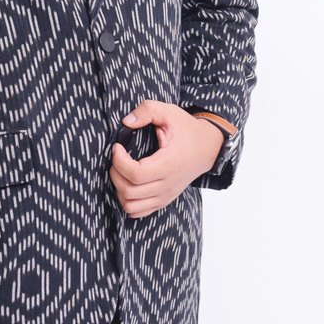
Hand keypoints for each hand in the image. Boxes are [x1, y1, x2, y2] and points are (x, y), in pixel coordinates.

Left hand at [109, 100, 224, 218]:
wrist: (207, 148)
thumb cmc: (187, 130)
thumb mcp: (169, 112)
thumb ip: (147, 111)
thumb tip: (126, 122)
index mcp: (169, 164)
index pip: (136, 174)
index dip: (119, 161)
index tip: (118, 147)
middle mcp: (167, 185)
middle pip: (129, 192)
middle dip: (115, 173)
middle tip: (117, 157)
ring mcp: (165, 195)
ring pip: (131, 206)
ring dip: (119, 188)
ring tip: (121, 170)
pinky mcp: (163, 200)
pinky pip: (138, 212)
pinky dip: (127, 200)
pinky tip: (127, 182)